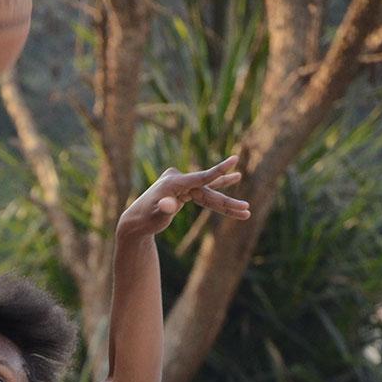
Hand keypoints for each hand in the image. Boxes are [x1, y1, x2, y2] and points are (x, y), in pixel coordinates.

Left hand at [119, 156, 250, 237]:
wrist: (134, 222)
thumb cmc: (144, 220)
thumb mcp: (154, 216)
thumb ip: (163, 209)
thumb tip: (168, 206)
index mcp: (174, 182)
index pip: (201, 178)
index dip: (219, 171)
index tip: (235, 160)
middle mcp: (179, 180)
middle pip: (208, 191)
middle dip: (227, 203)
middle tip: (246, 210)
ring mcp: (181, 184)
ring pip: (208, 193)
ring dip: (226, 199)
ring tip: (246, 200)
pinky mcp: (183, 190)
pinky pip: (203, 192)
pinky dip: (216, 191)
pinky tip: (232, 179)